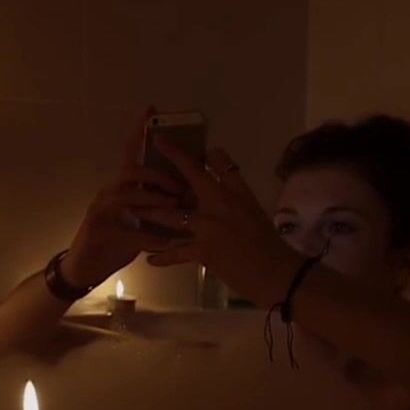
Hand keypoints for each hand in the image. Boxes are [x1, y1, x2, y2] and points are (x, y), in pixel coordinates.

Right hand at [60, 108, 186, 287]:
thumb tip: (186, 193)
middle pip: (131, 171)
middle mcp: (108, 192)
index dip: (138, 131)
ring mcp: (101, 211)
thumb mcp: (136, 219)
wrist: (83, 268)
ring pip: (127, 196)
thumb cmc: (114, 241)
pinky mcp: (99, 232)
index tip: (151, 109)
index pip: (129, 153)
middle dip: (157, 174)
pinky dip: (149, 237)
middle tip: (179, 185)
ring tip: (174, 205)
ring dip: (152, 199)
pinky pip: (129, 232)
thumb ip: (154, 204)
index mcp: (120, 186)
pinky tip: (166, 243)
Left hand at [135, 140, 304, 306]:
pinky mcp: (204, 252)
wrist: (275, 271)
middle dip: (162, 175)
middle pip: (185, 185)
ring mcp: (209, 228)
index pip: (208, 165)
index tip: (162, 139)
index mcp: (232, 192)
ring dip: (151, 214)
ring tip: (135, 212)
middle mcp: (218, 205)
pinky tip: (149, 259)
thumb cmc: (265, 240)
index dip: (181, 152)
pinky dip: (163, 257)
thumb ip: (232, 182)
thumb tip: (214, 155)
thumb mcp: (251, 206)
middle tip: (139, 174)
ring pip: (172, 217)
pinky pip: (177, 253)